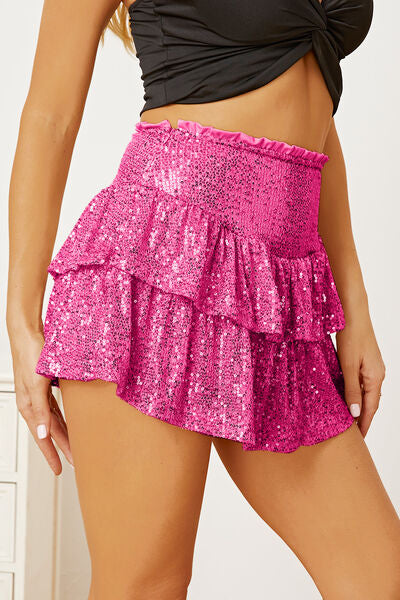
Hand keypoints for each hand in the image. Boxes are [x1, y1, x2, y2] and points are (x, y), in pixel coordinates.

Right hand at [8, 327, 73, 474]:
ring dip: (64, 433)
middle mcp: (33, 403)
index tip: (59, 470)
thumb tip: (44, 434)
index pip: (43, 437)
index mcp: (29, 406)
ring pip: (54, 419)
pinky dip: (64, 416)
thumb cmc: (30, 355)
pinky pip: (55, 406)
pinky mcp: (45, 384)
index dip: (51, 454)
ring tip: (76, 444)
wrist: (27, 333)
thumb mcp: (37, 384)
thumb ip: (41, 410)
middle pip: (51, 431)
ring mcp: (39, 394)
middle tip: (76, 461)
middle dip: (62, 447)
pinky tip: (72, 420)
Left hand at [336, 314, 385, 437]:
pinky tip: (346, 396)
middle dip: (362, 418)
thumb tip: (355, 413)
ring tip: (348, 419)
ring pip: (365, 392)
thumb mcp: (348, 365)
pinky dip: (355, 392)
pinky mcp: (365, 360)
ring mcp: (372, 367)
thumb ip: (351, 389)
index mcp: (375, 377)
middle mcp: (377, 374)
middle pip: (370, 402)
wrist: (352, 312)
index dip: (364, 424)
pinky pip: (362, 382)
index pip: (371, 408)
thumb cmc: (350, 336)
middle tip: (351, 434)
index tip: (358, 439)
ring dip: (358, 405)